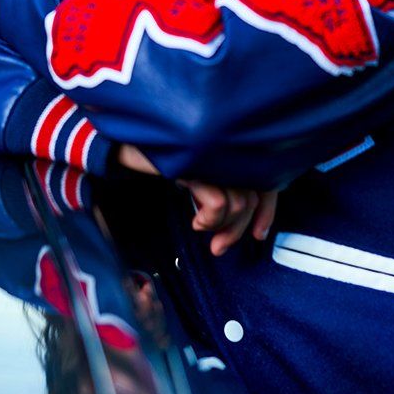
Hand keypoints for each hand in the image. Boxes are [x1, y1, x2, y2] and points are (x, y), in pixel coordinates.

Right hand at [115, 146, 277, 256]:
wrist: (127, 146)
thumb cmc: (163, 159)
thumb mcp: (200, 175)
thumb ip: (224, 188)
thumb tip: (247, 224)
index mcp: (234, 148)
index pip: (266, 181)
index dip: (266, 211)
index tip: (258, 234)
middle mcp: (231, 148)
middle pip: (252, 198)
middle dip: (236, 230)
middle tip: (218, 247)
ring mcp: (217, 155)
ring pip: (239, 204)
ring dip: (219, 225)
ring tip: (200, 225)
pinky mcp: (200, 165)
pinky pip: (219, 203)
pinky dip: (210, 220)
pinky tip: (195, 220)